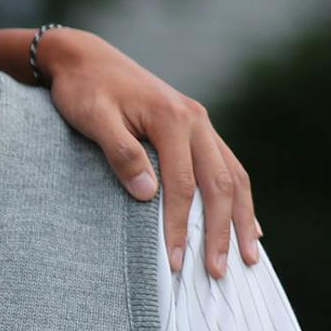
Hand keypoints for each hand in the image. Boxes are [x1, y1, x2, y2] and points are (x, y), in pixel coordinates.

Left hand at [38, 28, 259, 277]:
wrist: (84, 58)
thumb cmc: (83, 90)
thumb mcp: (93, 118)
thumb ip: (120, 154)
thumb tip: (147, 195)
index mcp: (173, 118)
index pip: (183, 185)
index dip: (180, 226)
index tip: (175, 261)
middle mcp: (196, 120)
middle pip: (220, 184)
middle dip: (222, 232)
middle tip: (219, 272)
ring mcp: (201, 123)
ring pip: (233, 176)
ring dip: (241, 218)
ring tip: (247, 256)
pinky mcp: (197, 128)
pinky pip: (227, 166)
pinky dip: (238, 197)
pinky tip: (246, 223)